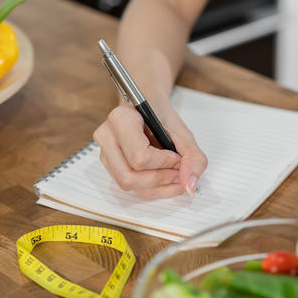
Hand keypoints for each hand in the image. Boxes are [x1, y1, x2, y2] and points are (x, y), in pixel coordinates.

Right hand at [93, 103, 207, 199]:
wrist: (148, 109)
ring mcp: (105, 154)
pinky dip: (153, 188)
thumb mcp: (182, 132)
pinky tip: (165, 177)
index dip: (164, 163)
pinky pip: (130, 188)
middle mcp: (106, 137)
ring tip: (174, 175)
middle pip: (129, 177)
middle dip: (160, 179)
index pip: (139, 156)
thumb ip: (192, 157)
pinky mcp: (110, 166)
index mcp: (120, 120)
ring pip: (128, 185)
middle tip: (178, 171)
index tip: (177, 156)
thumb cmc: (161, 117)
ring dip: (157, 186)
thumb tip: (189, 186)